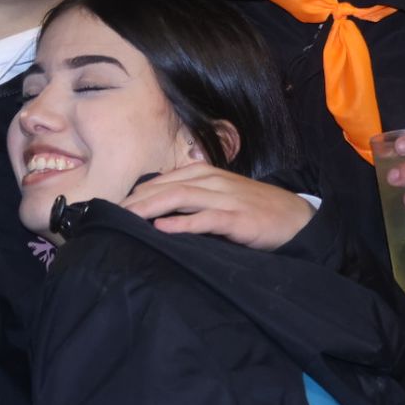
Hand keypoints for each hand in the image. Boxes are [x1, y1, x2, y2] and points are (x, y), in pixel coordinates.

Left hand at [120, 168, 314, 250]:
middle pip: (165, 187)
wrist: (295, 218)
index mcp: (204, 174)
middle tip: (110, 217)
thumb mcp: (220, 197)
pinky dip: (183, 223)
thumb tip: (156, 211)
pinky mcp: (238, 218)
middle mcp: (211, 181)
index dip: (135, 194)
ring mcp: (225, 198)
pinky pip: (206, 218)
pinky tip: (164, 229)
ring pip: (180, 197)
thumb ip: (191, 200)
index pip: (161, 181)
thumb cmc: (253, 209)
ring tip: (128, 219)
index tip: (112, 209)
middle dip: (135, 201)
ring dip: (150, 208)